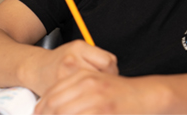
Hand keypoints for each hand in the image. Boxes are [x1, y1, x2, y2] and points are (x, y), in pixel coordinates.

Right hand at [25, 40, 117, 96]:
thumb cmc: (61, 59)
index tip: (108, 73)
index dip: (112, 69)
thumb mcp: (79, 49)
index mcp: (79, 47)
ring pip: (94, 88)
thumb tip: (115, 70)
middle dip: (105, 81)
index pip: (108, 61)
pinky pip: (83, 97)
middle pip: (103, 76)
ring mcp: (65, 76)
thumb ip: (96, 56)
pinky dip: (85, 97)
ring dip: (96, 91)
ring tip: (90, 89)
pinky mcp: (60, 90)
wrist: (36, 69)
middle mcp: (72, 60)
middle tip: (100, 84)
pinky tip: (81, 94)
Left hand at [35, 70, 153, 113]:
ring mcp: (96, 99)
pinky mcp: (104, 111)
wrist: (146, 96)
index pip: (51, 94)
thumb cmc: (120, 93)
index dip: (40, 109)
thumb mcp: (96, 83)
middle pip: (54, 106)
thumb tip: (51, 108)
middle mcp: (88, 85)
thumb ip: (76, 91)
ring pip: (63, 112)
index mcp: (83, 75)